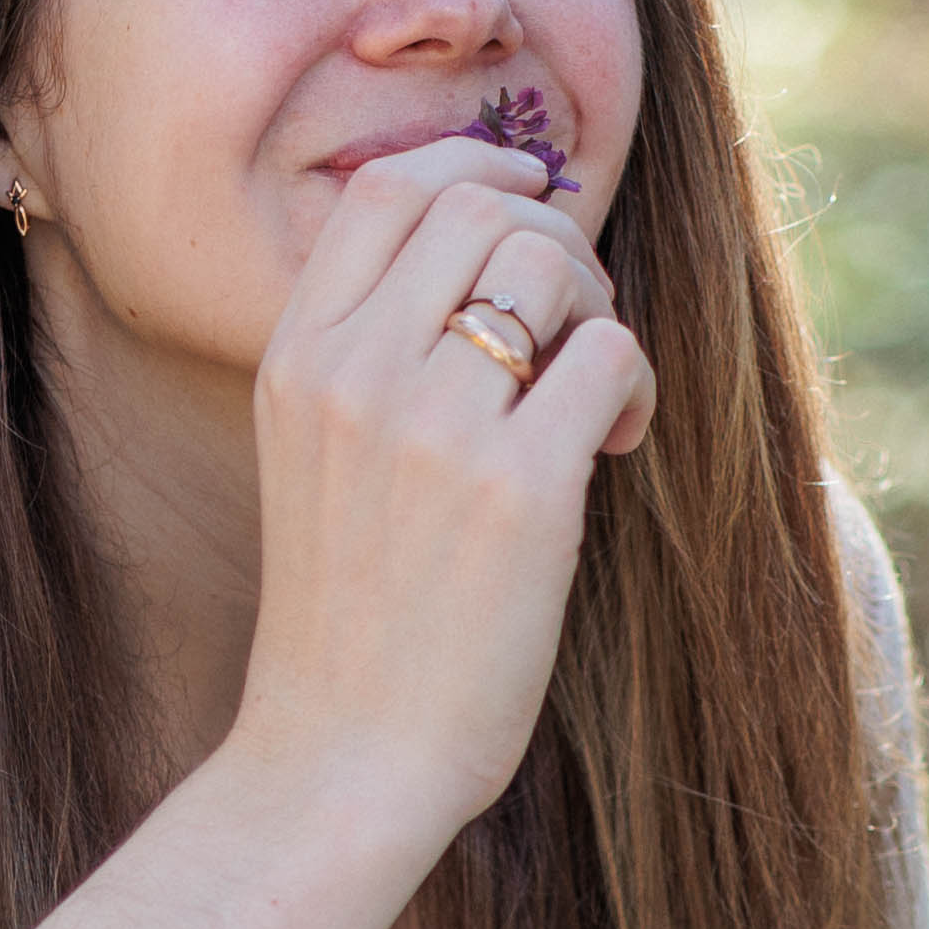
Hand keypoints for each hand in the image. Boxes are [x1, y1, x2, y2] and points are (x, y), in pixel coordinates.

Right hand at [224, 139, 656, 872]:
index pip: (388, 189)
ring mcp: (433, 425)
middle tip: (575, 326)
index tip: (530, 209)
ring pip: (549, 262)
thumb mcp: (313, 456)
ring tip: (592, 394)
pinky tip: (612, 447)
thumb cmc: (348, 617)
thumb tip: (490, 257)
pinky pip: (607, 354)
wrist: (341, 757)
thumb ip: (369, 355)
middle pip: (480, 205)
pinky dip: (632, 383)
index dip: (479, 171)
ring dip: (598, 305)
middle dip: (554, 239)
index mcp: (296, 357)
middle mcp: (354, 371)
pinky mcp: (519, 488)